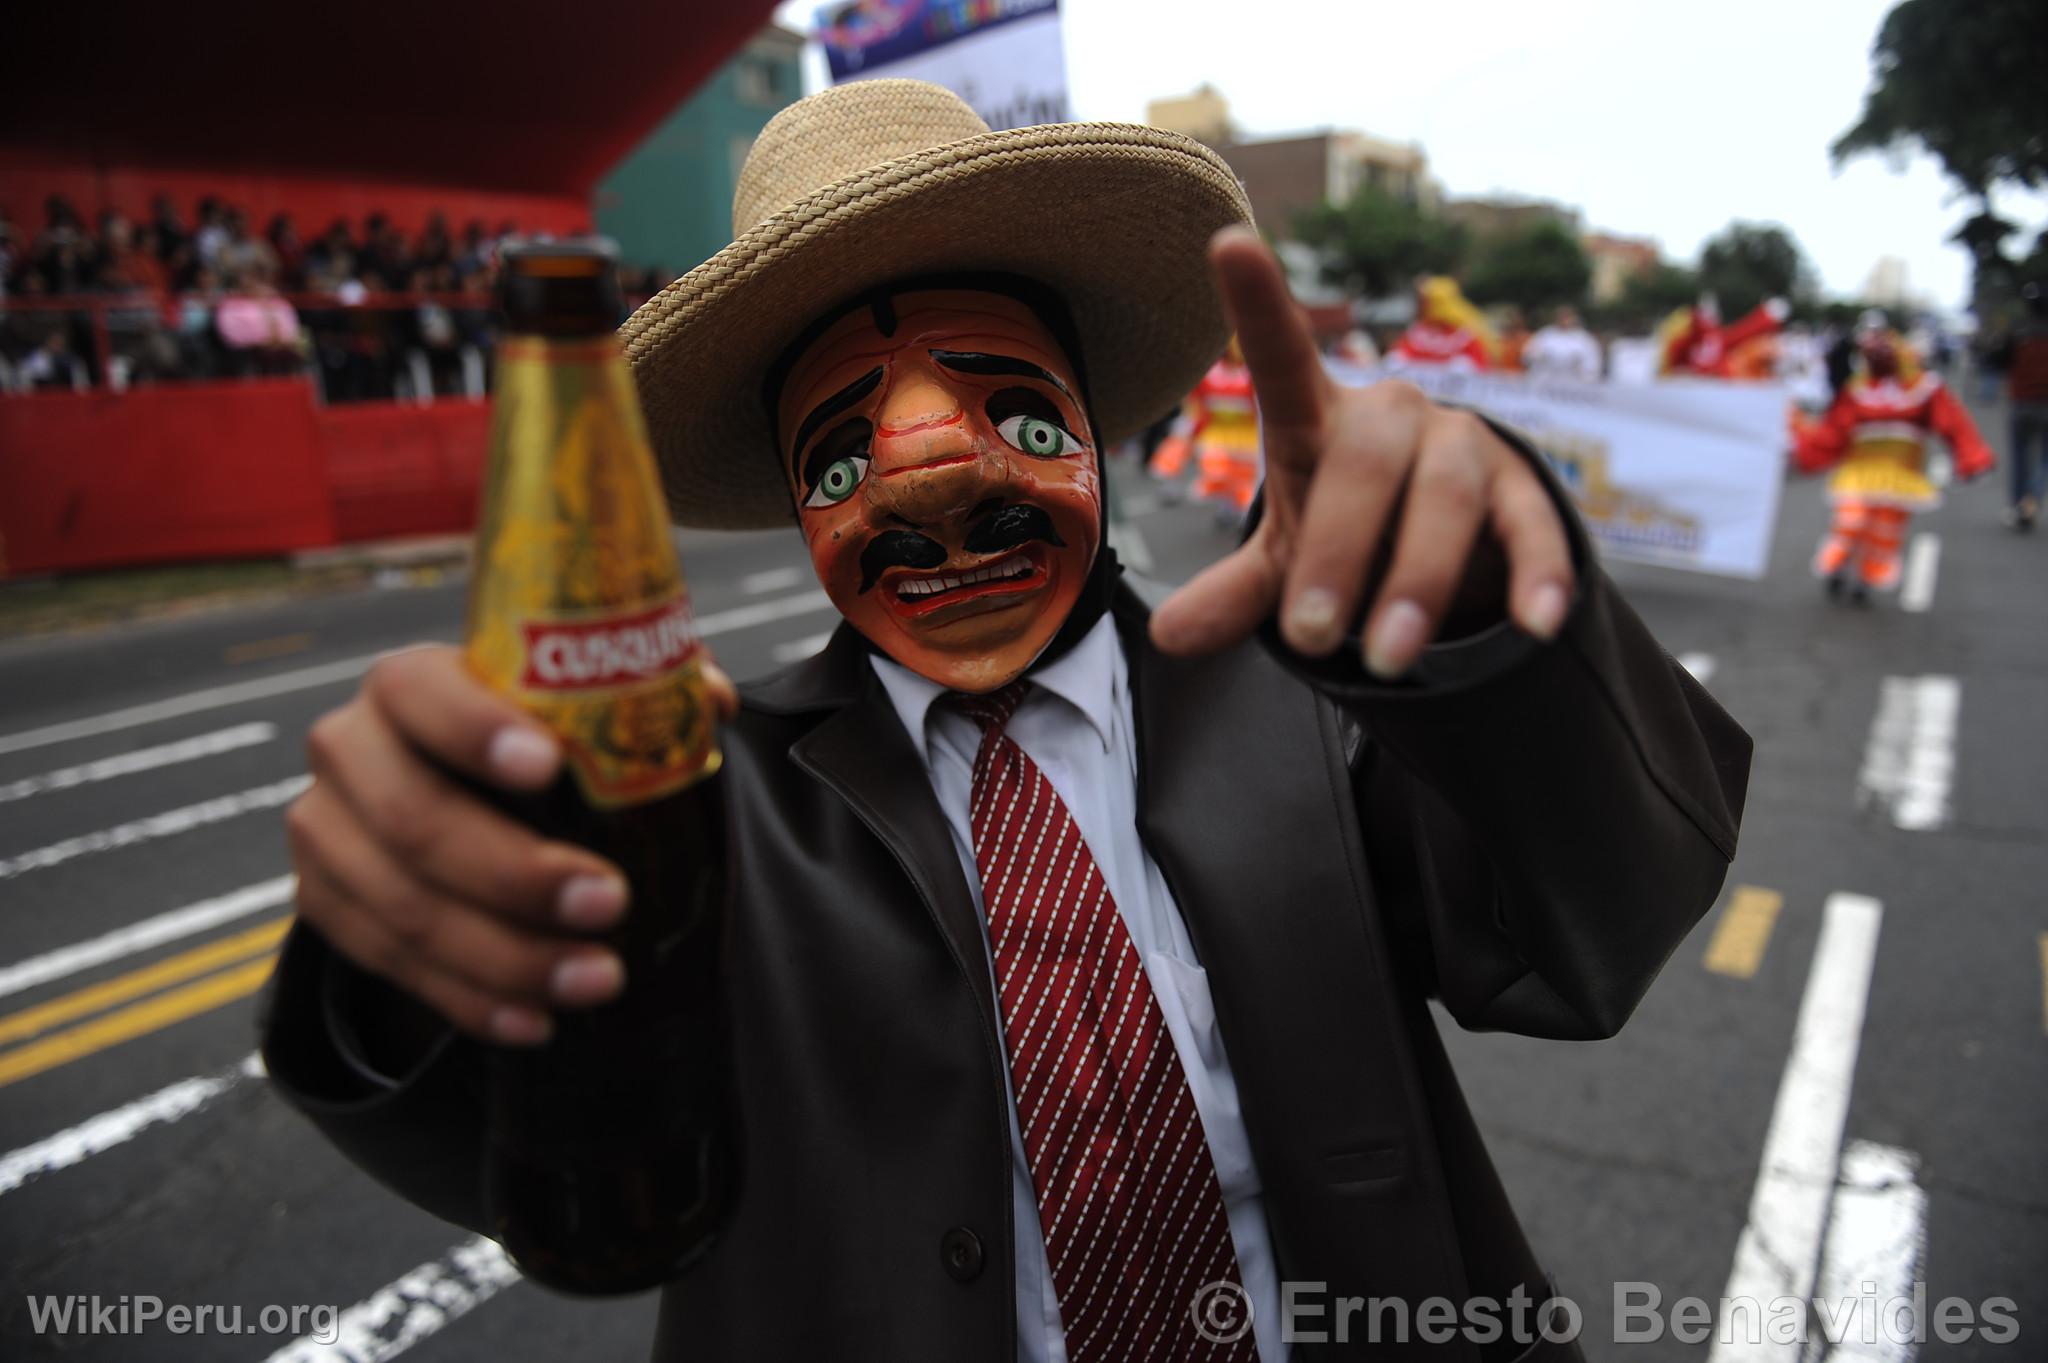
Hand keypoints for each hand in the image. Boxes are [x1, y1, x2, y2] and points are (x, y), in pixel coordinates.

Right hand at [286, 645, 737, 1044]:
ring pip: (405, 908)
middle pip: (415, 819)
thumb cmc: (523, 736)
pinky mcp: (325, 904)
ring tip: (597, 978)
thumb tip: (710, 701)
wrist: (438, 791)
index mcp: (409, 683)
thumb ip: (637, 687)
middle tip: (609, 902)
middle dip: (516, 873)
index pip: (422, 693)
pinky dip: (470, 1000)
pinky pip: (392, 966)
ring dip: (507, 956)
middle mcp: (352, 749)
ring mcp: (327, 832)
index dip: (477, 730)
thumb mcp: (569, 701)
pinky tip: (537, 1018)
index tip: (550, 767)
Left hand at [1150, 227, 1575, 676]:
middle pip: (1364, 462)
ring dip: (1416, 581)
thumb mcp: (1286, 564)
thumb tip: (1169, 638)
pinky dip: (1535, 574)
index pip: (1282, 358)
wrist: (1443, 539)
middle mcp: (1391, 417)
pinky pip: (1532, 525)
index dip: (1258, 304)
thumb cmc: (1347, 533)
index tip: (1229, 242)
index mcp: (1316, 421)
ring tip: (1386, 662)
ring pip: (1444, 495)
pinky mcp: (1521, 489)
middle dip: (1337, 553)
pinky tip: (1535, 620)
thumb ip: (1235, 596)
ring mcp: (1462, 446)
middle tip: (1310, 638)